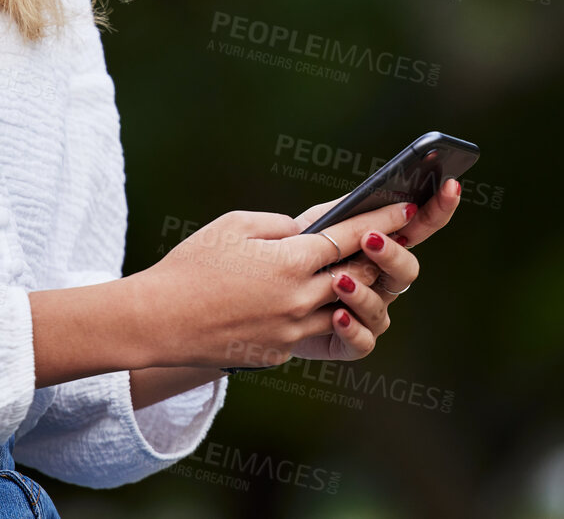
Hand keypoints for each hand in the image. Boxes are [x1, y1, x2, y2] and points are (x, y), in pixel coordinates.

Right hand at [138, 199, 419, 370]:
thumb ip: (282, 226)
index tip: (406, 209)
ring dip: (355, 288)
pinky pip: (316, 330)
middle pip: (358, 274)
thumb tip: (311, 230)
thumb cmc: (191, 265)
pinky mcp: (281, 354)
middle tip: (387, 238)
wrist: (157, 322)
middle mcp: (299, 299)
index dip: (382, 221)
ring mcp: (292, 332)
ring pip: (345, 308)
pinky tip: (318, 299)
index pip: (351, 237)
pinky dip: (322, 312)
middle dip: (376, 255)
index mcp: (290, 261)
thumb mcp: (235, 227)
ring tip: (353, 269)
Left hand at [287, 177, 462, 362]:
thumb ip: (348, 212)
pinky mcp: (351, 342)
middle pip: (407, 270)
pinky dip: (351, 328)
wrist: (263, 297)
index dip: (439, 208)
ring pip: (382, 306)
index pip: (419, 227)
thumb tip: (380, 193)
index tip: (451, 186)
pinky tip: (337, 316)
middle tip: (370, 240)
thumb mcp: (319, 226)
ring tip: (339, 280)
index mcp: (382, 248)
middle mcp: (383, 282)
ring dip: (362, 293)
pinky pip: (362, 341)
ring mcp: (371, 314)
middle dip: (392, 254)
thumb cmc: (296, 255)